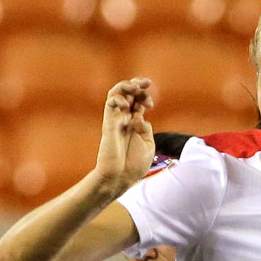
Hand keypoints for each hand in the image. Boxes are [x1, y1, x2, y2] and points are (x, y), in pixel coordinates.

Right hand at [94, 78, 155, 193]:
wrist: (121, 177)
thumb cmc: (134, 165)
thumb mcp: (148, 145)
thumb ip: (146, 129)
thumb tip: (142, 118)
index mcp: (135, 123)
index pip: (138, 101)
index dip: (145, 95)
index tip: (151, 103)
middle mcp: (124, 118)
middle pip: (128, 93)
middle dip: (137, 84)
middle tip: (147, 83)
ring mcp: (116, 119)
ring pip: (116, 94)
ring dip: (126, 86)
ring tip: (135, 87)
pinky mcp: (109, 123)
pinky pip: (110, 104)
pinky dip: (118, 98)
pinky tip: (126, 106)